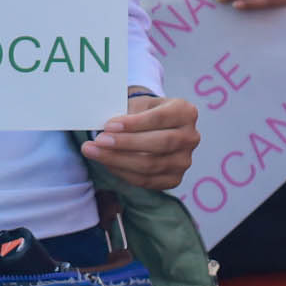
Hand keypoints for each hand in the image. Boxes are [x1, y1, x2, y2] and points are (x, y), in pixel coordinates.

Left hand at [82, 91, 197, 190]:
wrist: (155, 127)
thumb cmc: (144, 112)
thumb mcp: (138, 104)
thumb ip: (125, 113)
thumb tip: (103, 129)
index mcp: (185, 111)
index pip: (160, 118)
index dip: (133, 124)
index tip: (108, 126)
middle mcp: (191, 137)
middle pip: (159, 144)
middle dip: (125, 143)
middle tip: (98, 140)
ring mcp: (185, 160)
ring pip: (151, 165)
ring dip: (118, 160)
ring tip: (94, 152)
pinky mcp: (174, 179)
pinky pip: (146, 180)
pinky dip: (123, 172)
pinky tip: (106, 163)